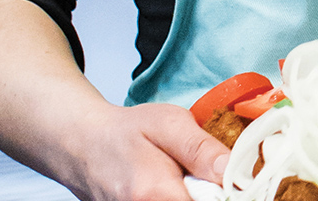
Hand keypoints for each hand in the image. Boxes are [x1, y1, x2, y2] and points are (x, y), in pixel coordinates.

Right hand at [51, 100, 230, 200]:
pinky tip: (174, 186)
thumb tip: (234, 171)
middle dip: (208, 195)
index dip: (225, 195)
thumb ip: (202, 149)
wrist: (83, 144)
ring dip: (191, 195)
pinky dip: (177, 196)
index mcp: (154, 194)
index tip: (229, 182)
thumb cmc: (125, 131)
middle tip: (203, 177)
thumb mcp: (169, 124)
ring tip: (184, 180)